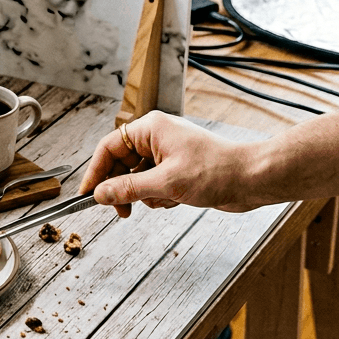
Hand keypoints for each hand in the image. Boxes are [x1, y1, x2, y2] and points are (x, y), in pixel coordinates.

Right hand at [78, 111, 265, 216]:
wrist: (251, 179)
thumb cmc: (216, 171)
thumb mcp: (166, 183)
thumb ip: (129, 188)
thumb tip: (101, 193)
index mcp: (150, 129)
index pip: (108, 148)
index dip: (95, 172)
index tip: (87, 194)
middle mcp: (156, 137)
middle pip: (120, 164)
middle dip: (123, 188)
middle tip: (121, 210)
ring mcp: (166, 153)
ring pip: (136, 178)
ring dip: (146, 195)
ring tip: (166, 199)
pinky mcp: (176, 169)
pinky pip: (153, 185)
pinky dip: (159, 197)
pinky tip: (176, 200)